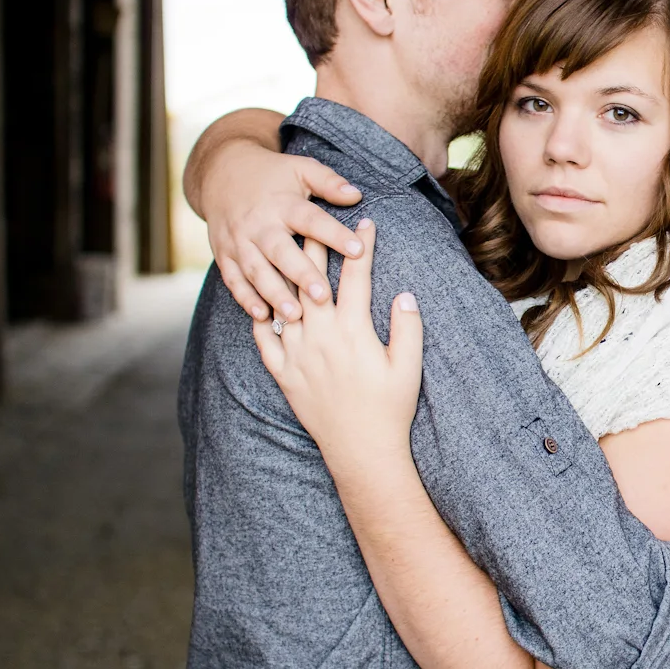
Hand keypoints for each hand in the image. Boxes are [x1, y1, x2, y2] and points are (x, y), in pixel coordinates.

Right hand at [198, 125, 363, 321]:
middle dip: (301, 275)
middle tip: (322, 297)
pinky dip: (246, 299)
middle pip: (280, 252)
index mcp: (282, 204)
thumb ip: (328, 182)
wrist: (220, 172)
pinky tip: (262, 317)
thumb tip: (356, 195)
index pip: (312, 220)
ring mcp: (238, 242)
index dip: (335, 235)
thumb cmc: (271, 174)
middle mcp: (258, 225)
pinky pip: (233, 280)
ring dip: (273, 294)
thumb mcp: (301, 168)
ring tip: (293, 315)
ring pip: (256, 271)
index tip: (359, 250)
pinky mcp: (224, 255)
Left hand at [253, 219, 423, 470]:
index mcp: (354, 331)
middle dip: (317, 245)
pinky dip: (261, 318)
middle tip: (314, 217)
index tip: (365, 221)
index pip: (357, 277)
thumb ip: (407, 328)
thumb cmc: (390, 409)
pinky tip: (260, 302)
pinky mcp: (285, 374)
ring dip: (286, 274)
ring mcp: (298, 355)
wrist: (361, 450)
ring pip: (287, 302)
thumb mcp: (409, 367)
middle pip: (314, 279)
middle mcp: (321, 337)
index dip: (362, 245)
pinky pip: (265, 341)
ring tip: (285, 250)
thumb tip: (404, 294)